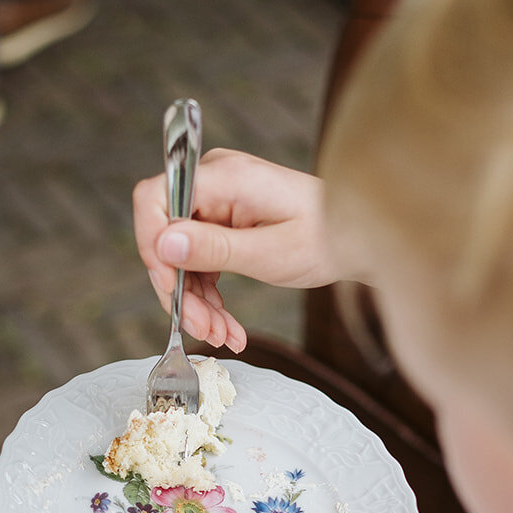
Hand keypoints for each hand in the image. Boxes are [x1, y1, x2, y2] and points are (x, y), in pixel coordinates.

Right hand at [132, 149, 337, 351]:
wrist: (360, 238)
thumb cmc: (329, 237)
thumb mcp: (270, 252)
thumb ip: (214, 247)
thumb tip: (164, 242)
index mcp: (225, 176)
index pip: (155, 198)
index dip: (152, 245)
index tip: (171, 288)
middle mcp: (214, 182)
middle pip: (164, 234)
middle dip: (179, 288)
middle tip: (203, 329)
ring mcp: (217, 202)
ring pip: (180, 256)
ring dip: (195, 301)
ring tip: (222, 335)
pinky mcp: (223, 222)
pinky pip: (199, 261)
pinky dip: (208, 296)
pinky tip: (225, 324)